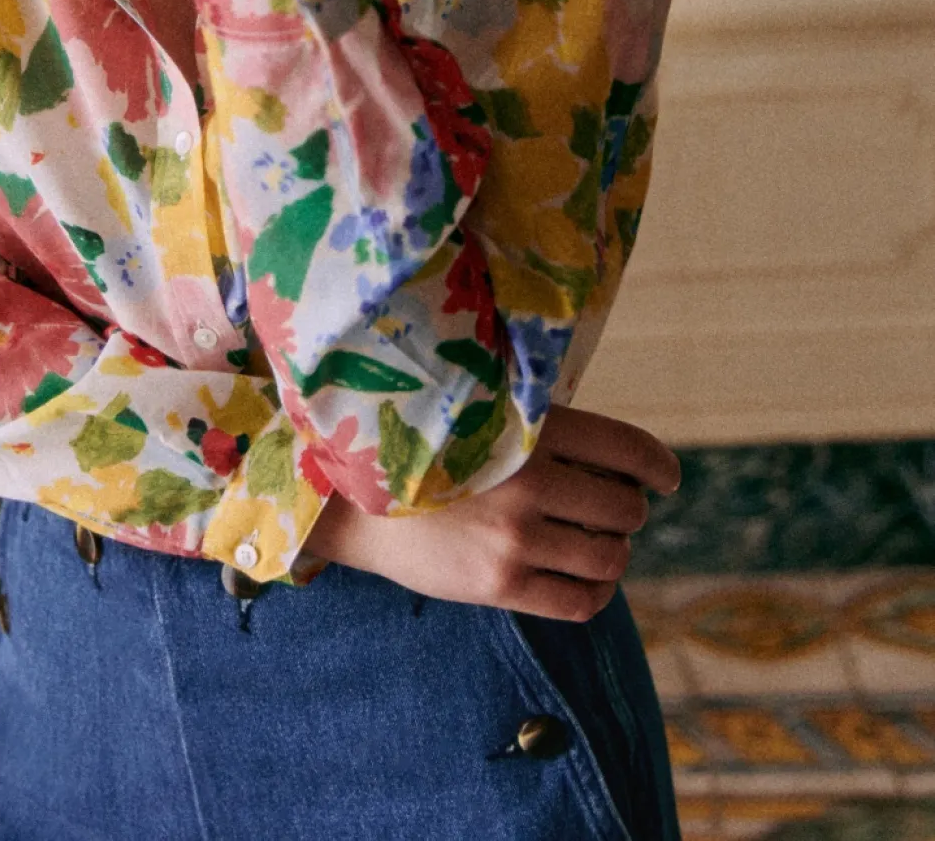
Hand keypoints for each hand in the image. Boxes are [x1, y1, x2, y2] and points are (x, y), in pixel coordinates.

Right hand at [303, 406, 680, 620]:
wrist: (352, 497)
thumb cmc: (426, 449)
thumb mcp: (482, 416)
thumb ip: (544, 430)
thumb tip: (619, 458)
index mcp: (528, 428)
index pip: (626, 449)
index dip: (658, 466)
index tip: (666, 477)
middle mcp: (529, 481)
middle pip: (625, 507)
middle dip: (627, 508)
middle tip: (611, 506)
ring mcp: (515, 538)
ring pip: (610, 555)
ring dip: (613, 549)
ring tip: (595, 541)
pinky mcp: (500, 585)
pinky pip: (583, 601)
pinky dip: (599, 590)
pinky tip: (588, 578)